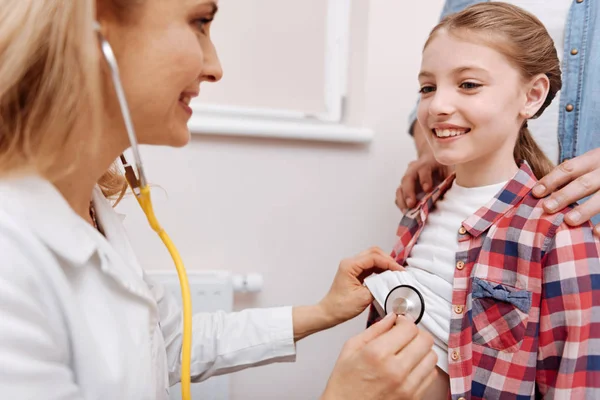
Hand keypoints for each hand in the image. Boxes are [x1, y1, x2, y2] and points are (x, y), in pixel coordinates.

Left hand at [318, 247, 402, 326]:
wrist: (330, 312)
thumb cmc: (341, 307)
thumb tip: (391, 282)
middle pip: (374, 253)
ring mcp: (353, 267)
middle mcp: (350, 262)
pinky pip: (371, 266)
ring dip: (385, 264)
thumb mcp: (364, 298)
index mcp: (350, 266)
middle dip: (388, 260)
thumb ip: (378, 287)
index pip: (374, 257)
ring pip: (373, 257)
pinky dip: (380, 269)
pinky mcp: (356, 272)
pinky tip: (388, 275)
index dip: (389, 263)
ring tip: (395, 273)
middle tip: (399, 270)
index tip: (400, 271)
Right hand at [321, 313, 437, 399]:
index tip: (400, 323)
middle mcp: (395, 370)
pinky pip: (431, 375)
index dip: (405, 321)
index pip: (408, 328)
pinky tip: (410, 365)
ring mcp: (407, 386)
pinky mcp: (413, 397)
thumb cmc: (345, 382)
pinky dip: (424, 366)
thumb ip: (374, 330)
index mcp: (377, 354)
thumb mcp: (351, 348)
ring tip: (408, 351)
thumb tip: (391, 318)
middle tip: (405, 335)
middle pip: (425, 340)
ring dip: (422, 350)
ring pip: (432, 357)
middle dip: (415, 333)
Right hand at [395, 152, 451, 212]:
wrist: (435, 161)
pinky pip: (399, 195)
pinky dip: (401, 203)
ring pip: (401, 187)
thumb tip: (456, 194)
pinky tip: (405, 212)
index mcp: (428, 163)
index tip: (428, 189)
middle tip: (411, 204)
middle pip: (408, 178)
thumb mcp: (450, 169)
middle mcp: (414, 169)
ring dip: (402, 200)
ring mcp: (408, 178)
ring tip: (406, 211)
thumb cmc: (444, 167)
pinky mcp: (405, 187)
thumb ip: (451, 179)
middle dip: (409, 192)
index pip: (424, 169)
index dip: (425, 179)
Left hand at [532, 148, 599, 236]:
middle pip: (584, 183)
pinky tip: (596, 233)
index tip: (535, 192)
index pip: (569, 168)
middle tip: (547, 207)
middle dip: (565, 195)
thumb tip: (540, 192)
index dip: (551, 180)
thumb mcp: (594, 163)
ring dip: (586, 209)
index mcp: (596, 158)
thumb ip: (574, 174)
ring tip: (569, 221)